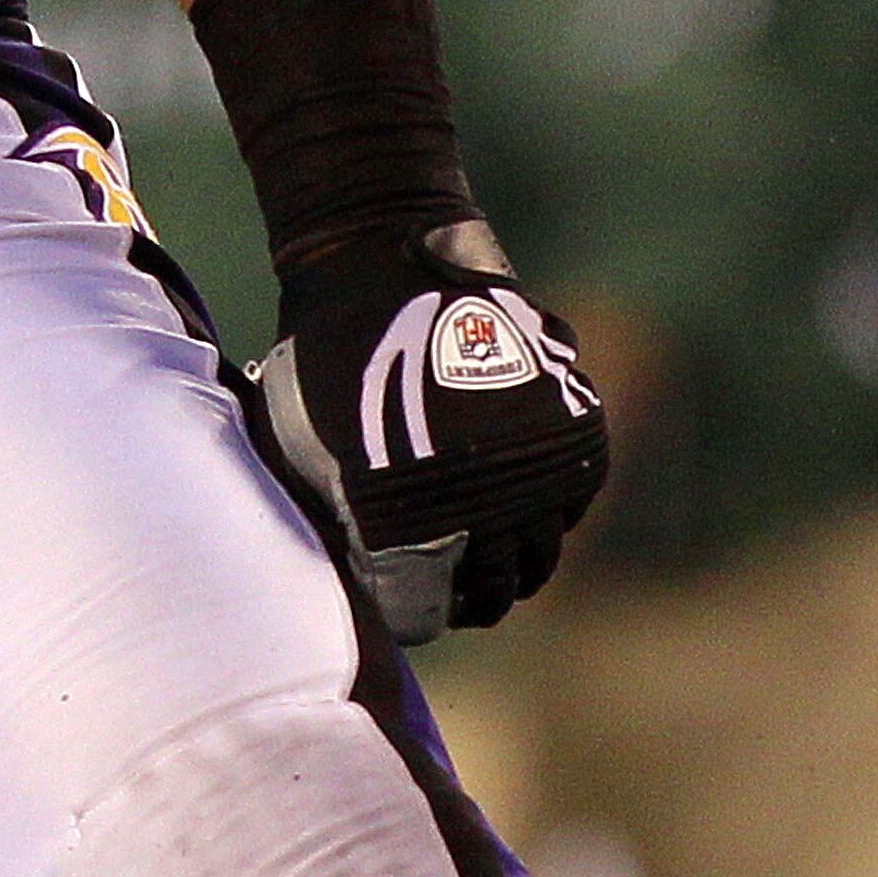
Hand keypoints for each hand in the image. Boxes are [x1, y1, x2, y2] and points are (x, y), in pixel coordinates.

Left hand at [248, 221, 607, 644]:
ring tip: (495, 556)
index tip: (420, 610)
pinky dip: (553, 510)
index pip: (423, 608)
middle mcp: (479, 502)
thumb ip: (339, 516)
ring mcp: (532, 465)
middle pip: (494, 589)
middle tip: (466, 596)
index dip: (419, 615)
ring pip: (540, 553)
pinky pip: (574, 499)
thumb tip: (364, 574)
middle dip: (477, 599)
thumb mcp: (304, 445)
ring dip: (518, 563)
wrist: (378, 262)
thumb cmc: (326, 356)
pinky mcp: (571, 428)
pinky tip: (524, 503)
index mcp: (403, 516)